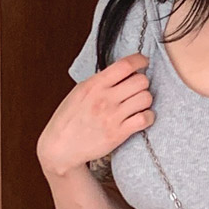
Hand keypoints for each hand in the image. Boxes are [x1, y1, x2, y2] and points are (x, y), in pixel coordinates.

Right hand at [36, 51, 152, 178]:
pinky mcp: (118, 133)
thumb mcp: (79, 93)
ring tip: (138, 104)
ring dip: (145, 100)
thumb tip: (120, 73)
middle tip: (137, 88)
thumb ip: (99, 82)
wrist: (61, 148)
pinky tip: (141, 117)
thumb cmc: (68, 120)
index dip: (139, 60)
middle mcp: (104, 99)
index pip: (124, 65)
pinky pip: (145, 119)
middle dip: (142, 83)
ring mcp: (112, 116)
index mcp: (93, 85)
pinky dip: (148, 117)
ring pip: (146, 98)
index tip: (143, 62)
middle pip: (140, 81)